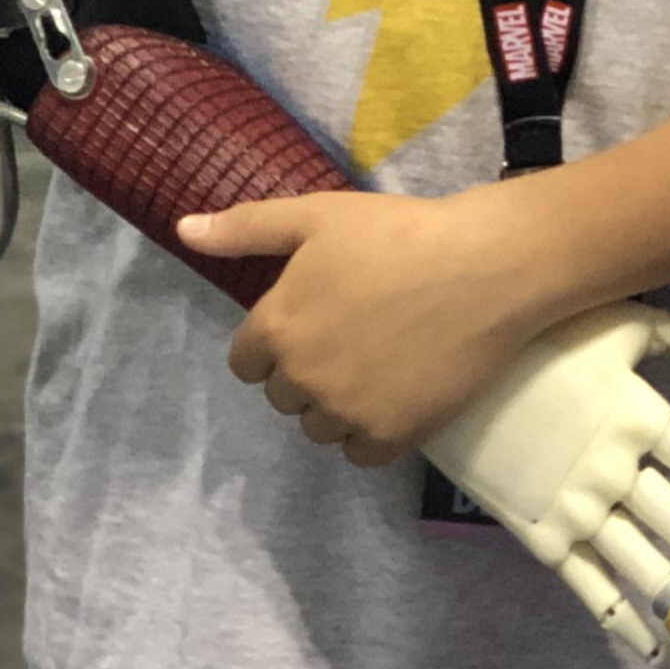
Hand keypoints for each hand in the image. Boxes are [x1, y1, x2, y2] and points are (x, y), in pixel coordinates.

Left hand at [187, 183, 561, 461]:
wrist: (487, 267)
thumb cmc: (400, 233)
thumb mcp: (317, 215)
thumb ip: (246, 227)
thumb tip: (183, 229)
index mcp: (276, 327)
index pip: (247, 361)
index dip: (279, 339)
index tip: (319, 318)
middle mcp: (300, 378)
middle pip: (283, 396)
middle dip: (309, 371)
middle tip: (357, 333)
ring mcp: (345, 412)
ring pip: (319, 428)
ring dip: (339, 405)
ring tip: (382, 362)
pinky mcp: (390, 436)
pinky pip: (360, 453)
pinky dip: (374, 431)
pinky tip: (400, 393)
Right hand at [421, 301, 669, 668]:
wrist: (438, 364)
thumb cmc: (536, 331)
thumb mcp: (617, 321)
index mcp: (643, 418)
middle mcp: (615, 472)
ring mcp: (573, 510)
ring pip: (645, 576)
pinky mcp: (535, 535)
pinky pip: (589, 590)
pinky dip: (626, 626)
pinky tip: (659, 654)